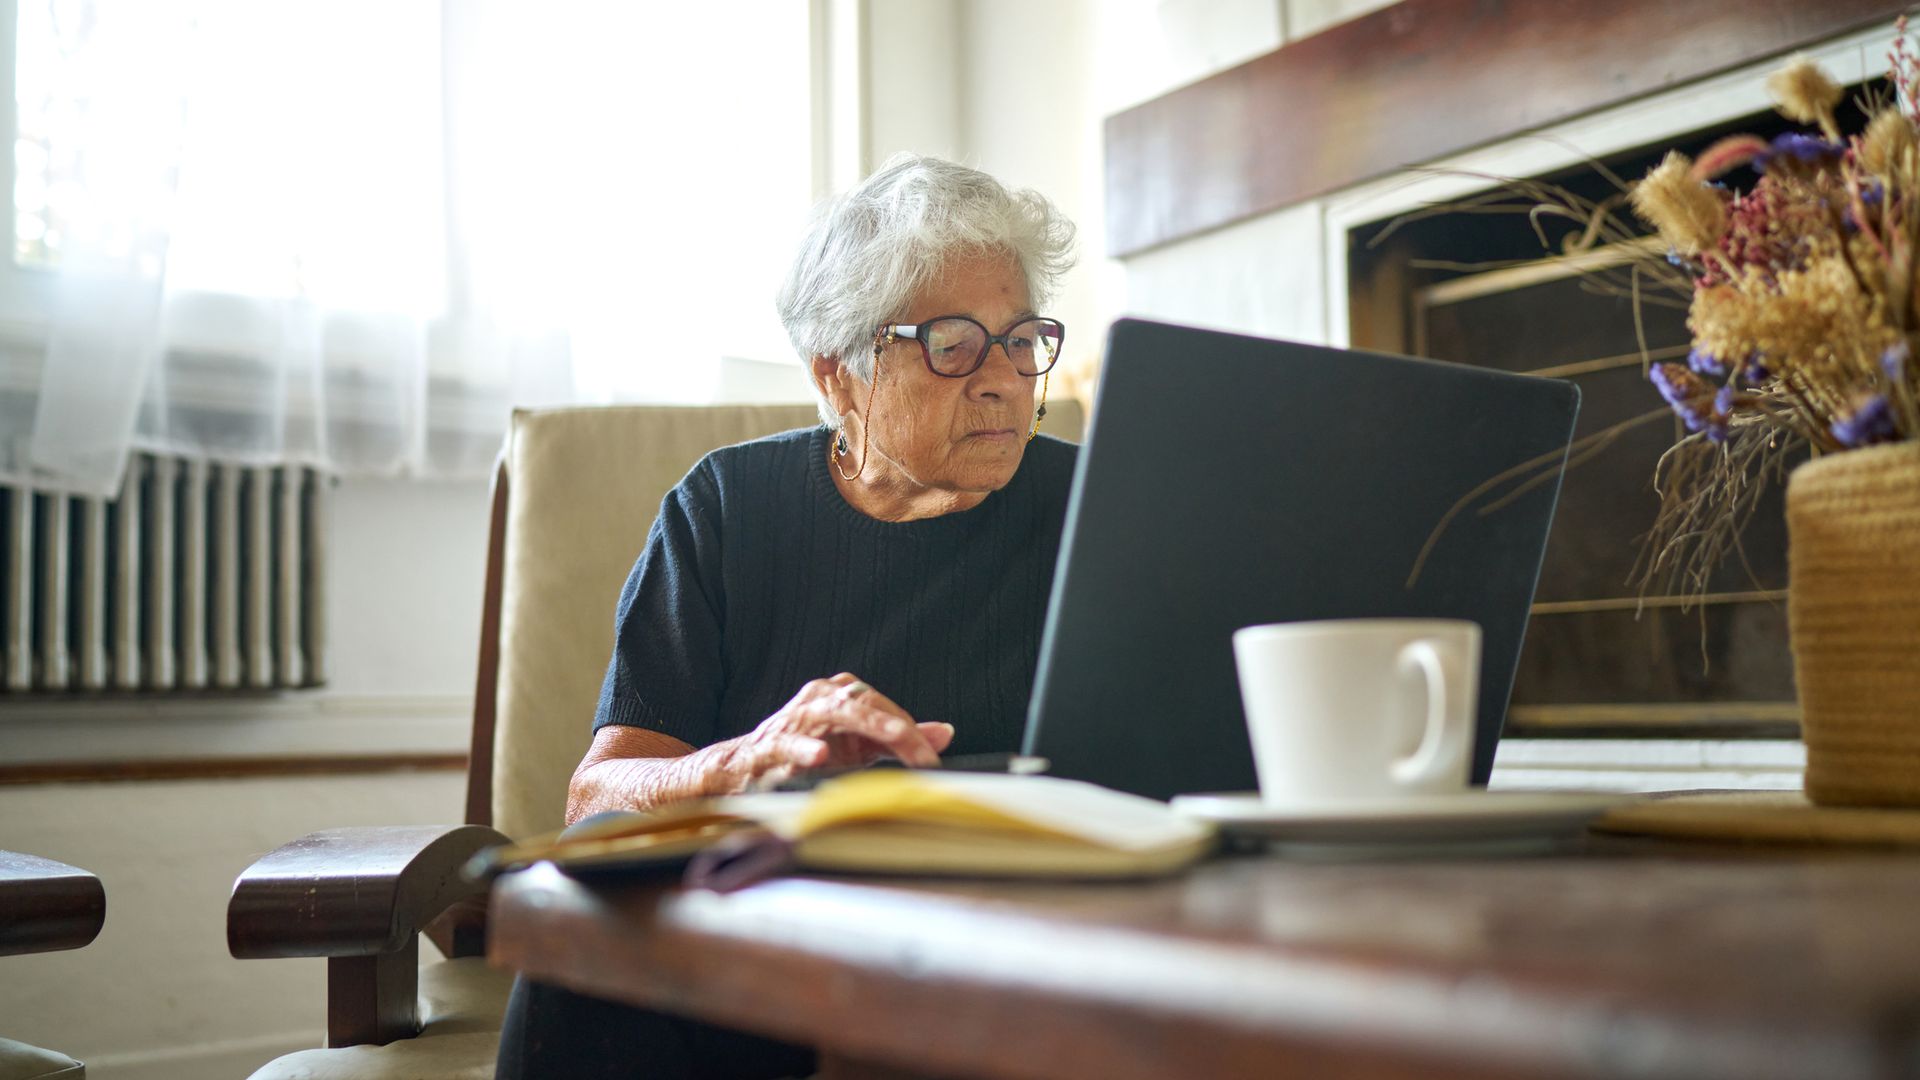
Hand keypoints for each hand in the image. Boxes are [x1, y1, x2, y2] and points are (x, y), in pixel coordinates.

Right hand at [705, 673, 953, 793]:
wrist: (750, 766)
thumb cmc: (811, 752)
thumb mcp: (860, 746)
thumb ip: (899, 740)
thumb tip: (944, 734)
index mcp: (844, 694)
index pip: (887, 708)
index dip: (913, 734)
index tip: (933, 760)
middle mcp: (822, 696)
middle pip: (868, 705)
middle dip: (899, 729)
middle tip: (924, 755)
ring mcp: (796, 717)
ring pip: (835, 713)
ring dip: (866, 724)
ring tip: (895, 735)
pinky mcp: (772, 743)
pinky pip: (790, 743)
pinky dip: (805, 749)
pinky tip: (820, 756)